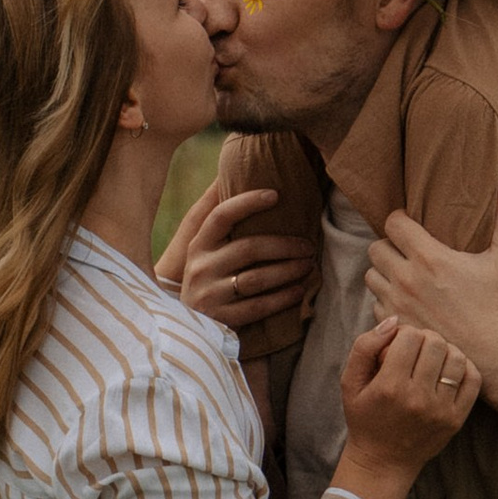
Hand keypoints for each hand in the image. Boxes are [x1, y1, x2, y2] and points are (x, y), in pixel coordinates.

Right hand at [164, 180, 316, 328]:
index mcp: (198, 244)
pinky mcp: (221, 318)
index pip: (221, 216)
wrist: (189, 324)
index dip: (247, 202)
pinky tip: (299, 291)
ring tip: (308, 264)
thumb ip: (220, 219)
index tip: (276, 194)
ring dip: (288, 270)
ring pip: (256, 278)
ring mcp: (209, 294)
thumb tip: (229, 174)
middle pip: (248, 248)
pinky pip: (258, 306)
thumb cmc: (208, 277)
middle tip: (309, 245)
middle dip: (284, 244)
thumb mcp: (206, 249)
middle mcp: (201, 267)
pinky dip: (282, 298)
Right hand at [327, 316, 478, 498]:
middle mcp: (417, 398)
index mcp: (389, 387)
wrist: (383, 461)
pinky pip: (473, 379)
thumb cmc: (365, 418)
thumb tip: (393, 321)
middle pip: (435, 343)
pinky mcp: (457, 419)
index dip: (404, 333)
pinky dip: (464, 368)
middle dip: (425, 339)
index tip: (399, 344)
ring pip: (457, 358)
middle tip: (417, 350)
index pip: (410, 337)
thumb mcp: (350, 382)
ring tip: (433, 360)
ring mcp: (440, 410)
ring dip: (445, 351)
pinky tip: (448, 371)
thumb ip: (365, 347)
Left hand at [365, 180, 497, 388]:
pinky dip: (386, 301)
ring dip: (384, 273)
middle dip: (389, 246)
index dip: (399, 220)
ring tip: (403, 277)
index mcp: (430, 257)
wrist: (494, 355)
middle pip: (375, 248)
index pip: (392, 223)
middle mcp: (407, 278)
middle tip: (406, 253)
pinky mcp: (396, 326)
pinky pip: (376, 304)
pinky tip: (405, 303)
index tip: (410, 225)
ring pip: (371, 276)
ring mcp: (397, 304)